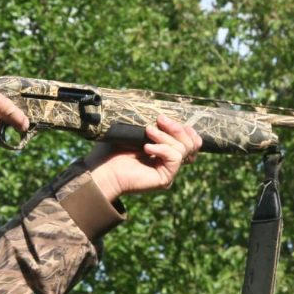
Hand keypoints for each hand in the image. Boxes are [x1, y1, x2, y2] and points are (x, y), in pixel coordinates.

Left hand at [85, 115, 201, 200]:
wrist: (101, 170)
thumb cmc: (112, 151)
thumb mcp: (135, 132)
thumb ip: (154, 125)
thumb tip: (165, 115)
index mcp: (165, 149)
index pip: (190, 138)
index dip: (183, 127)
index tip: (163, 118)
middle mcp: (169, 160)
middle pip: (192, 142)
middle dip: (176, 128)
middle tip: (159, 119)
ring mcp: (168, 170)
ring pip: (183, 149)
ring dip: (164, 136)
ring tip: (147, 132)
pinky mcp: (165, 178)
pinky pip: (175, 158)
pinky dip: (162, 149)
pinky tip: (146, 148)